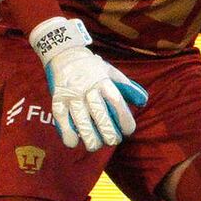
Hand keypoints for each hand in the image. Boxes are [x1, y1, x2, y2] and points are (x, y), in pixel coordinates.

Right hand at [30, 16, 151, 149]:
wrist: (64, 54)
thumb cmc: (92, 67)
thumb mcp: (111, 71)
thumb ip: (126, 86)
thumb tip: (142, 101)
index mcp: (103, 80)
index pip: (116, 100)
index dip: (124, 117)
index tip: (129, 131)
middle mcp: (88, 87)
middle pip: (99, 112)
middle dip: (108, 131)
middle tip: (113, 141)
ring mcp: (72, 94)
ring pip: (80, 118)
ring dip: (88, 136)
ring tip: (95, 146)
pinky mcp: (58, 99)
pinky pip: (61, 118)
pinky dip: (66, 132)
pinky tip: (73, 142)